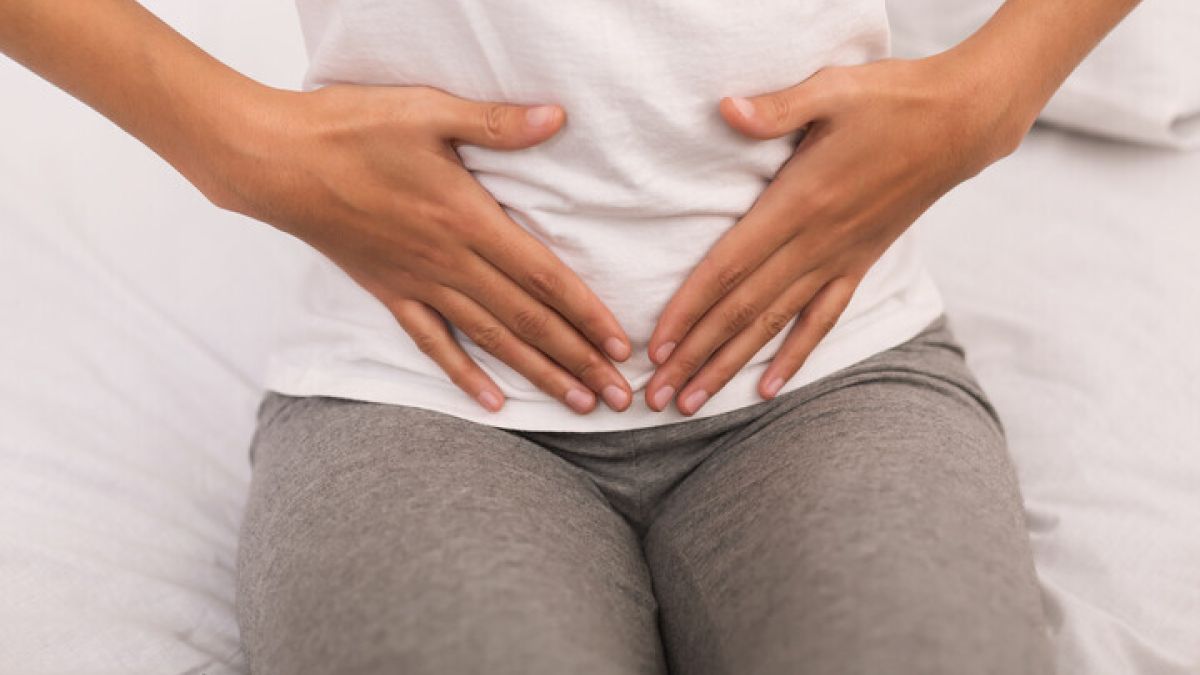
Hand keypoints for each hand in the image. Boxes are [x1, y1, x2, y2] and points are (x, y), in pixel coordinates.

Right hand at [203, 84, 635, 414]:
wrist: (275, 162)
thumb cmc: (350, 129)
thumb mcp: (428, 111)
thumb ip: (496, 123)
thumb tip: (557, 117)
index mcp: (468, 220)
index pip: (544, 277)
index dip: (586, 314)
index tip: (620, 346)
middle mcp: (450, 263)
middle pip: (527, 321)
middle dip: (579, 360)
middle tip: (619, 397)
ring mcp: (418, 284)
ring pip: (491, 340)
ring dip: (539, 375)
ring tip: (578, 406)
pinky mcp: (389, 293)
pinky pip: (433, 344)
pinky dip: (465, 376)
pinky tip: (494, 405)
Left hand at [643, 52, 1033, 414]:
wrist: (962, 121)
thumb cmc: (893, 98)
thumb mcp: (832, 89)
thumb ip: (775, 108)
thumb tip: (724, 108)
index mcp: (798, 202)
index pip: (729, 267)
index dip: (689, 309)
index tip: (657, 345)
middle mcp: (816, 242)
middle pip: (742, 310)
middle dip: (696, 356)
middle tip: (657, 396)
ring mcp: (839, 259)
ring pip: (774, 325)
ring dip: (730, 366)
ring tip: (693, 403)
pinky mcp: (860, 264)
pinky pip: (821, 320)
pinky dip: (793, 356)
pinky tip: (768, 388)